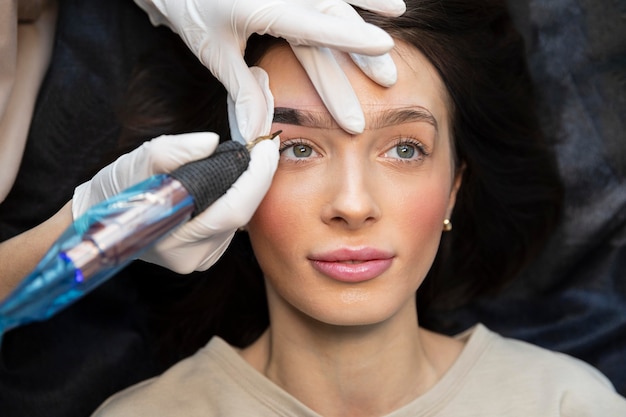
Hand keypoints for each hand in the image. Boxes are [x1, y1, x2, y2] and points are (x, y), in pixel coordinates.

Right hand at [72, 132, 278, 272]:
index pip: (233, 211)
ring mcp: (200, 260)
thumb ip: (173, 152)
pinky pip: (231, 225)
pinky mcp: (206, 255)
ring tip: (240, 163)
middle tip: (264, 148)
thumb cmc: (117, 190)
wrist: (102, 219)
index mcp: (176, 239)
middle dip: (258, 179)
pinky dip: (235, 199)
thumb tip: (212, 142)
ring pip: (239, 221)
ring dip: (246, 189)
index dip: (256, 179)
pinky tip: (229, 183)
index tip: (267, 148)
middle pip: (242, 216)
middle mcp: (193, 257)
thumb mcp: (137, 163)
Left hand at [133, 0, 405, 136]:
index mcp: (261, 6)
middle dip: (361, 50)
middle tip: (387, 77)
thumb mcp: (214, 52)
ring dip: (364, 10)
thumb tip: (261, 133)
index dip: (350, 40)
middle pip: (330, 19)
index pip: (313, 28)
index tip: (383, 48)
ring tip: (398, 13)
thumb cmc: (190, 9)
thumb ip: (243, 91)